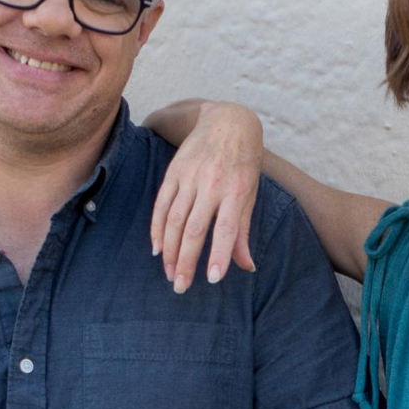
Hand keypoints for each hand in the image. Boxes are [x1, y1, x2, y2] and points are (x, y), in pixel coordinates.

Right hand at [148, 100, 262, 293]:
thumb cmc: (244, 163)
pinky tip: (158, 249)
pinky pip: (162, 205)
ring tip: (170, 274)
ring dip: (170, 250)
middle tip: (181, 287)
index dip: (219, 254)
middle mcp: (211, 184)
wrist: (227, 121)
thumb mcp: (250, 194)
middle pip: (194, 229)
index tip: (212, 278)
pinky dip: (157, 228)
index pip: (226, 229)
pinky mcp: (174, 172)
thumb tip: (246, 266)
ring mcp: (189, 177)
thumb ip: (243, 231)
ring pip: (175, 220)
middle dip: (186, 261)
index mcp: (236, 191)